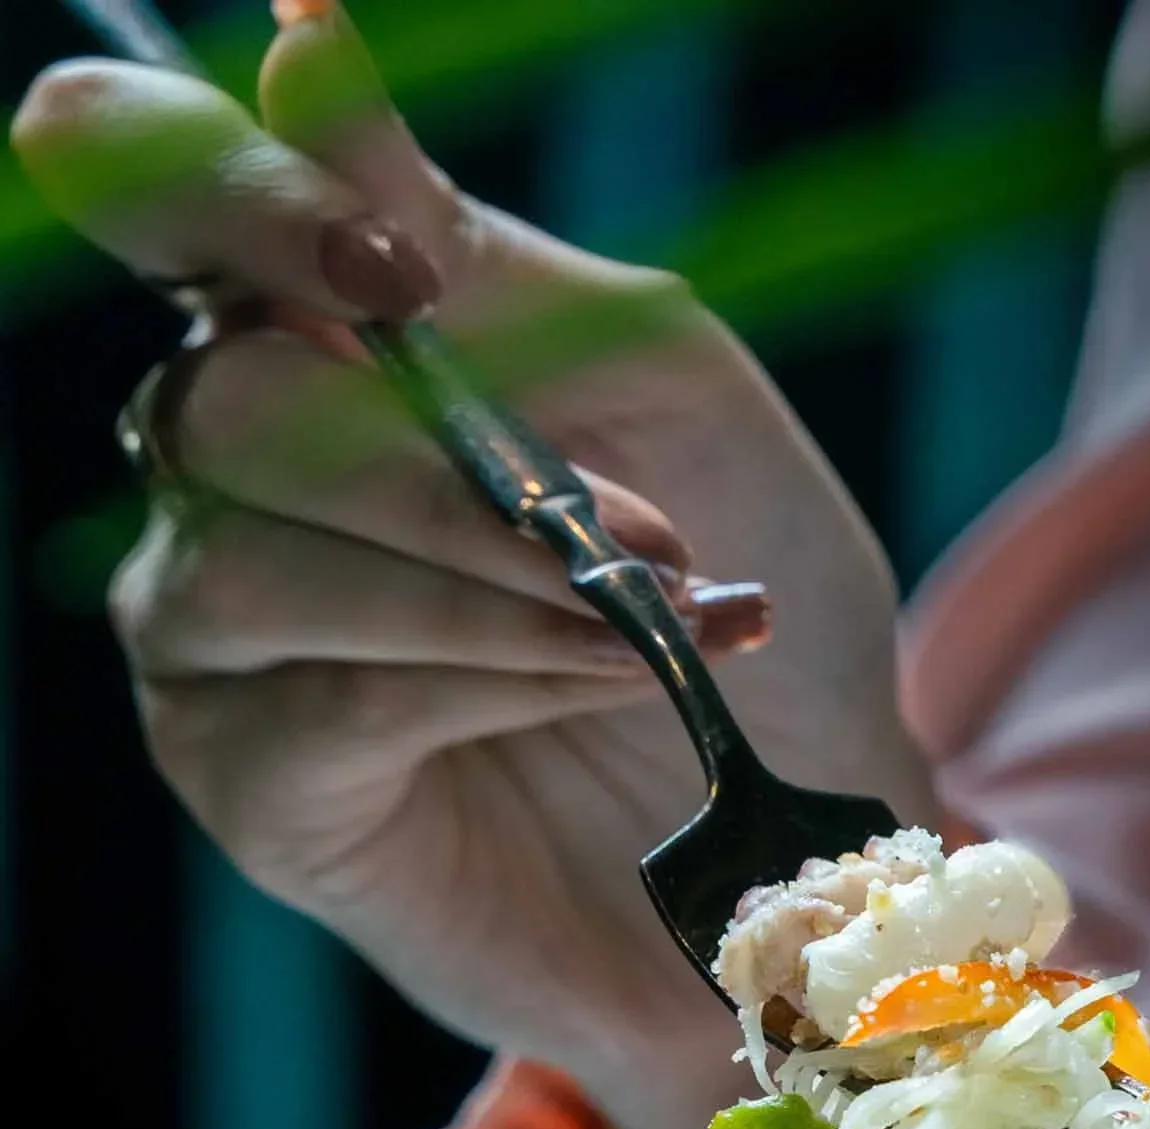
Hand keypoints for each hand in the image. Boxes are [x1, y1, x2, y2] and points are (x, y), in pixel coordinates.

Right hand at [12, 4, 931, 1128]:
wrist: (804, 849)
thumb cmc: (742, 612)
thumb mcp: (668, 395)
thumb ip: (499, 258)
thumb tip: (305, 49)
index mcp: (311, 336)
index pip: (167, 189)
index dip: (239, 196)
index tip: (393, 272)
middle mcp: (227, 472)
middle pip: (225, 400)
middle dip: (444, 470)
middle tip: (639, 546)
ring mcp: (218, 634)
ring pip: (264, 560)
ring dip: (481, 591)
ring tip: (640, 639)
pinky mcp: (254, 784)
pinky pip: (330, 701)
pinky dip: (482, 684)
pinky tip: (590, 689)